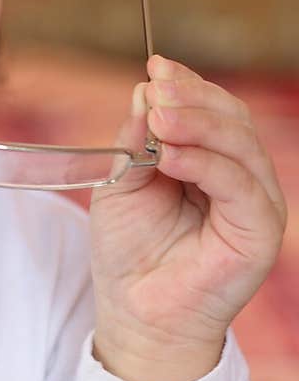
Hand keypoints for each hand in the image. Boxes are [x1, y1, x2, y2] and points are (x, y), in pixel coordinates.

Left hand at [89, 54, 287, 380]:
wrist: (135, 314)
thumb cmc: (129, 253)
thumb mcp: (121, 184)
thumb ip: (135, 141)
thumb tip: (145, 89)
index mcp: (212, 161)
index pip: (213, 109)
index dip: (188, 85)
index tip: (155, 67)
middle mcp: (241, 177)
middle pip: (232, 119)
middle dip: (193, 98)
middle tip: (155, 90)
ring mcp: (255, 203)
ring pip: (241, 144)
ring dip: (198, 124)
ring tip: (158, 118)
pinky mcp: (259, 232)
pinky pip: (239, 185)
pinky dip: (206, 164)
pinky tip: (170, 156)